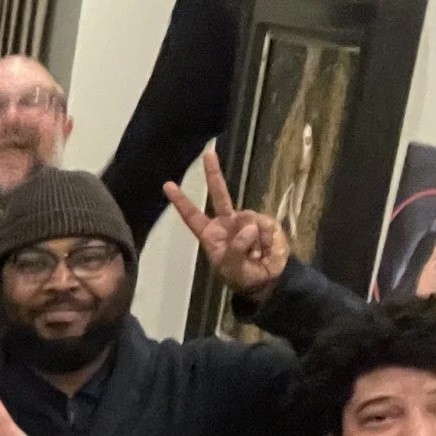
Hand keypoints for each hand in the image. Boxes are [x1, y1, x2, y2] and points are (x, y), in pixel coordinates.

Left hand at [165, 148, 287, 300]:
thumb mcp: (232, 268)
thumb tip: (248, 228)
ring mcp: (246, 220)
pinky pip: (266, 226)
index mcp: (211, 234)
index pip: (192, 216)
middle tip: (208, 153)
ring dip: (254, 242)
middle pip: (219, 194)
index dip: (181, 201)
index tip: (168, 185)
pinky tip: (267, 251)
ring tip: (256, 256)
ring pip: (249, 219)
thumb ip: (236, 249)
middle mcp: (227, 222)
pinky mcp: (265, 223)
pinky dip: (268, 241)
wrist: (267, 281)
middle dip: (214, 174)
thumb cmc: (241, 276)